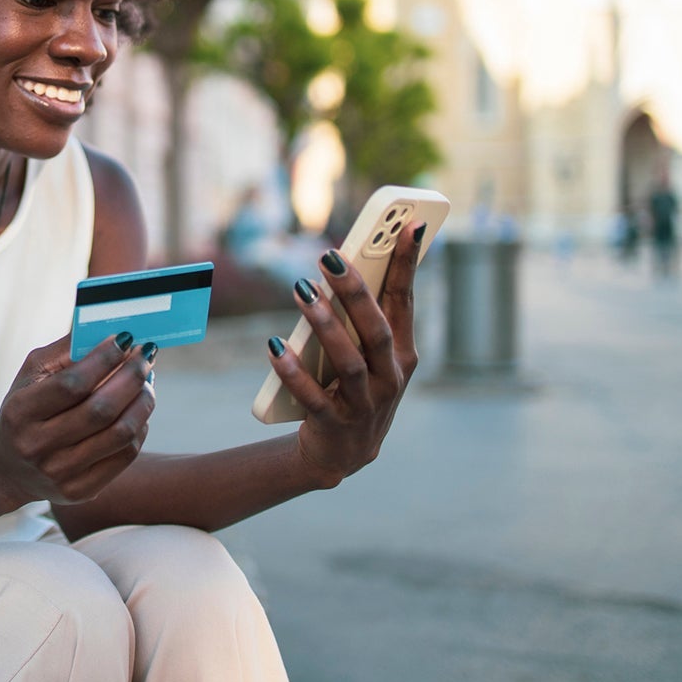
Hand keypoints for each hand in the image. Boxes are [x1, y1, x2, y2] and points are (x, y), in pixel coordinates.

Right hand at [0, 331, 156, 504]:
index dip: (104, 359)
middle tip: (146, 355)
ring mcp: (60, 474)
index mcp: (20, 412)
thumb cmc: (26, 409)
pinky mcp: (80, 492)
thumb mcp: (31, 375)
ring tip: (147, 380)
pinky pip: (125, 455)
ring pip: (120, 433)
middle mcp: (37, 446)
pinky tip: (138, 409)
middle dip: (132, 376)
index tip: (126, 338)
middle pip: (101, 410)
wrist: (9, 467)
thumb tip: (108, 330)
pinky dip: (140, 426)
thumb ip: (65, 350)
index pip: (72, 384)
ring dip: (142, 400)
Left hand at [267, 223, 425, 486]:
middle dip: (355, 292)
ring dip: (325, 325)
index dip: (407, 265)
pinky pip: (312, 397)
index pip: (405, 301)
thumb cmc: (354, 388)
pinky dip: (293, 372)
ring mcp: (365, 405)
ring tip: (301, 291)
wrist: (341, 454)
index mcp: (403, 354)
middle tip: (329, 257)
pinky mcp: (335, 426)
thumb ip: (364, 316)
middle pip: (376, 330)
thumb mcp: (369, 355)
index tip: (407, 227)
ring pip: (348, 362)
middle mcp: (390, 379)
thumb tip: (346, 262)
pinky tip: (274, 347)